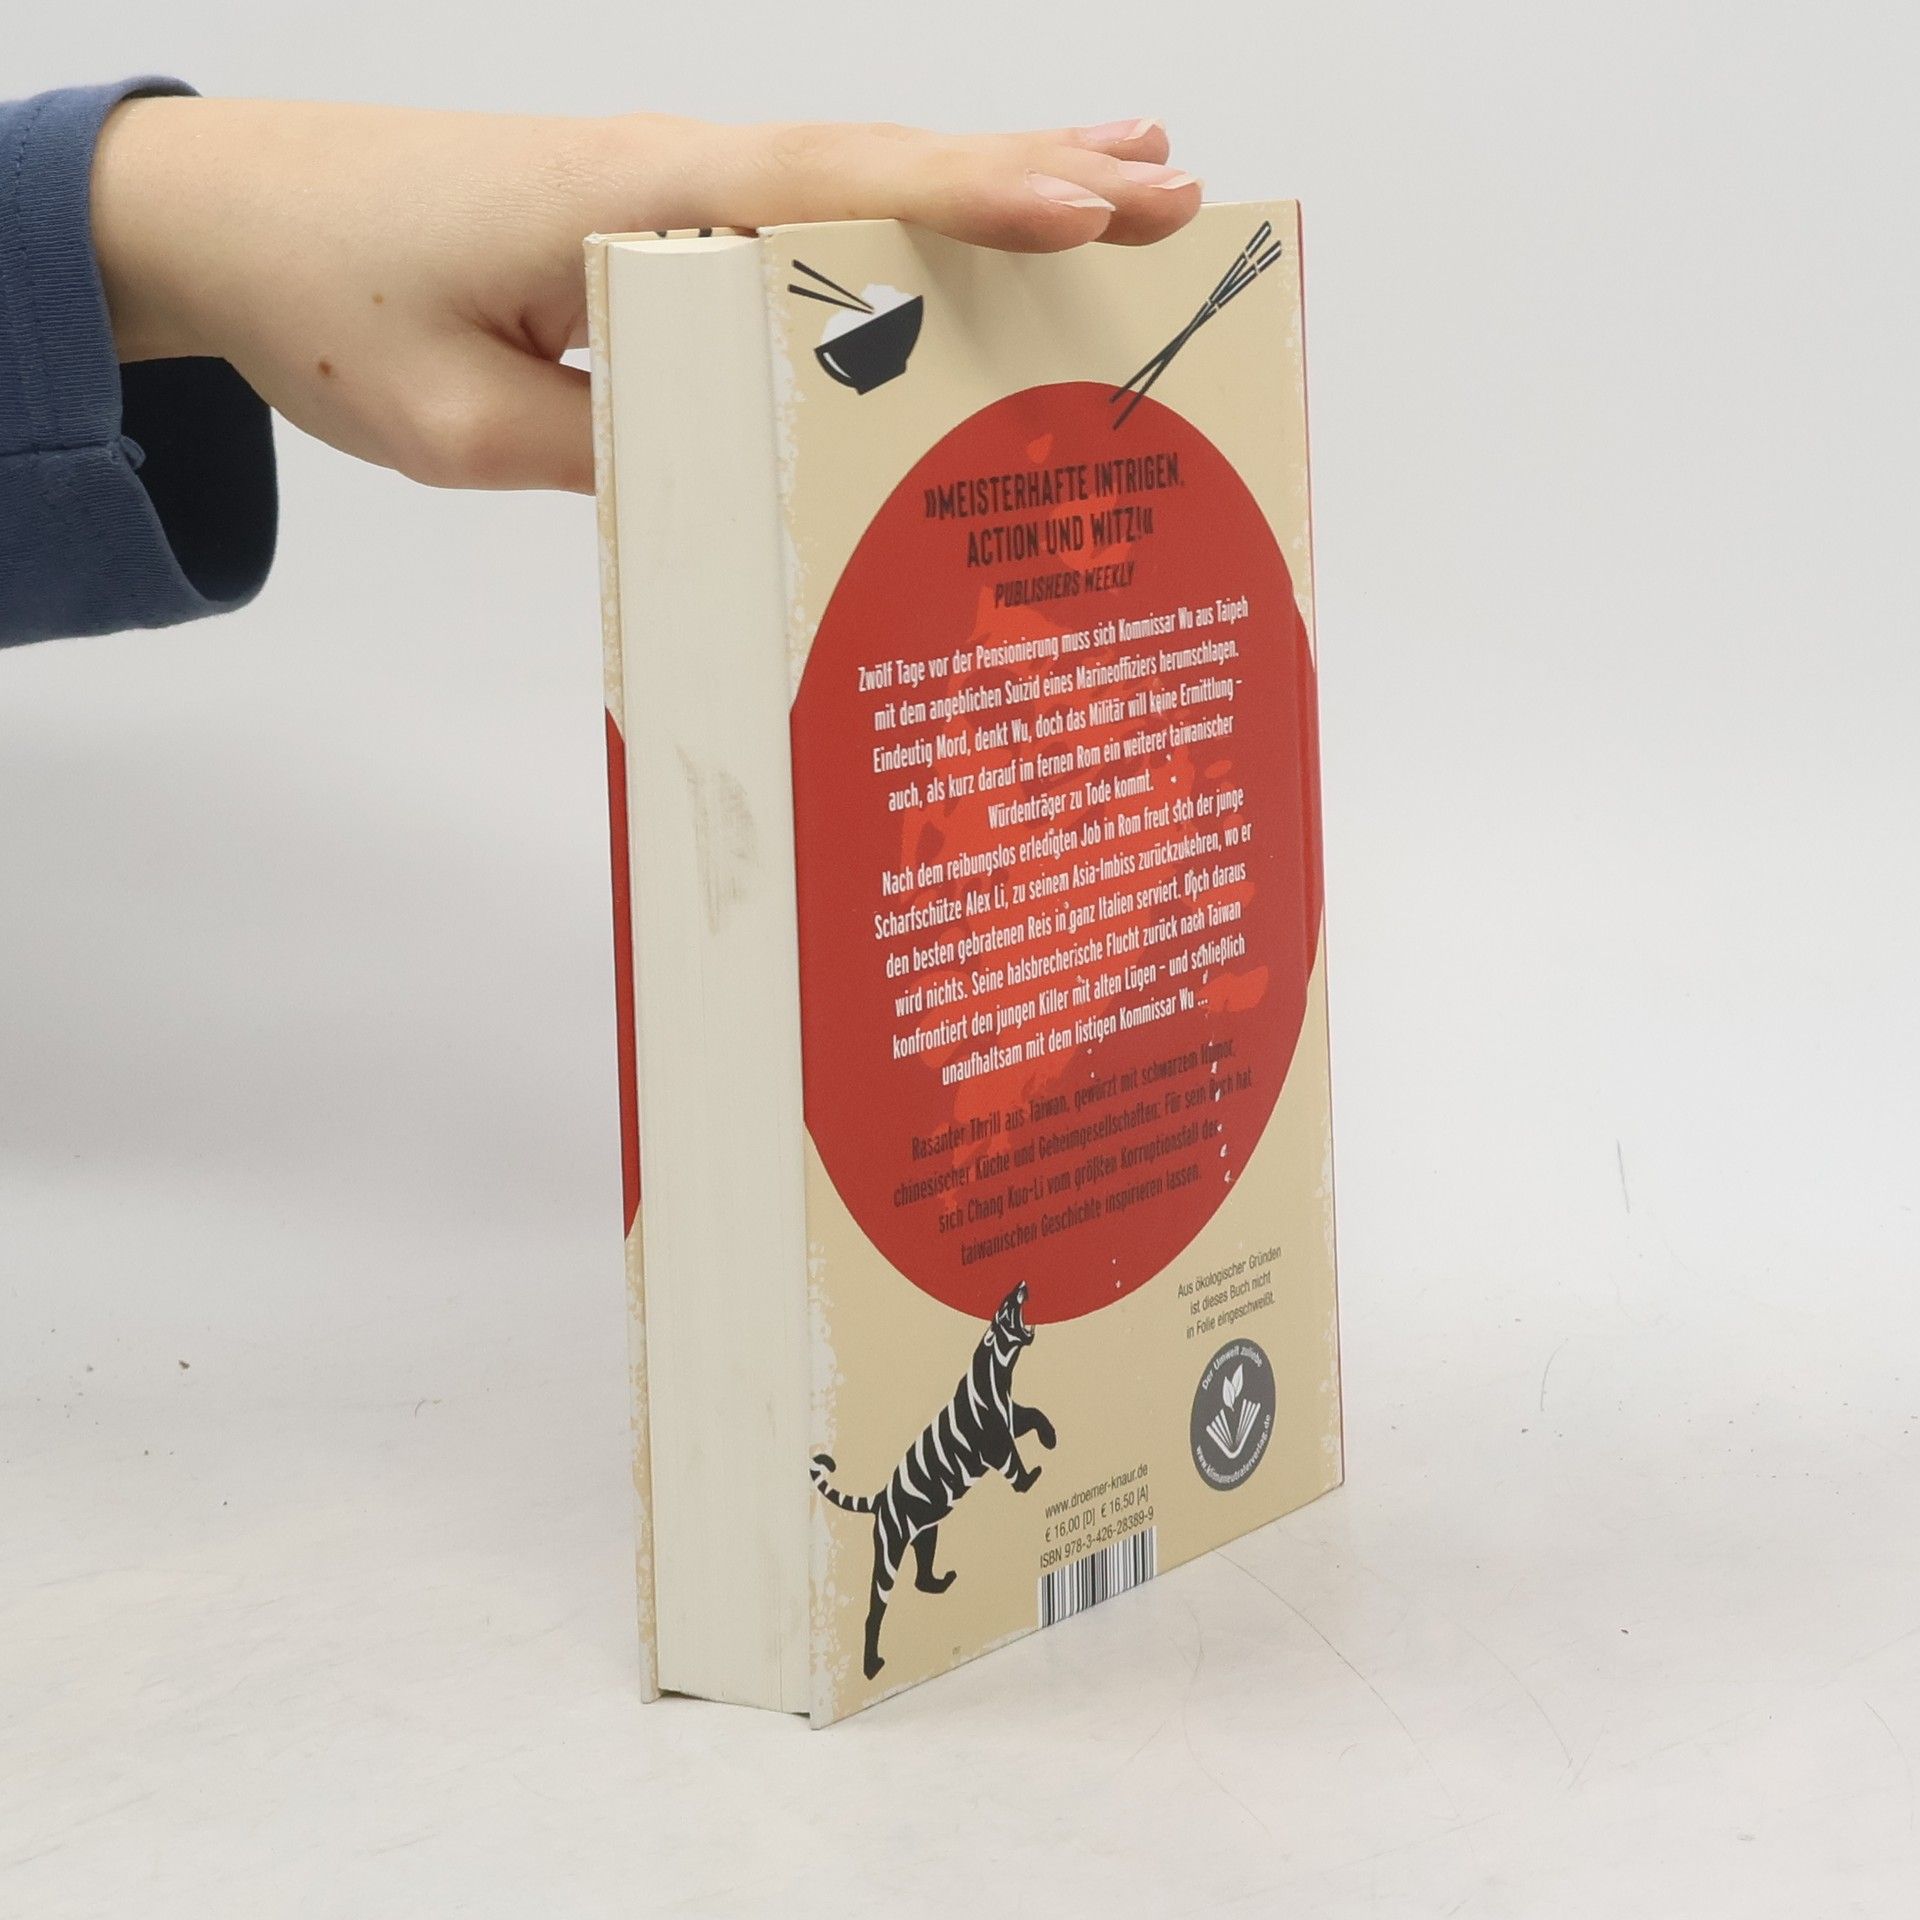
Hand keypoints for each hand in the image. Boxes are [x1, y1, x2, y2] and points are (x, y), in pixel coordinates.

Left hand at [90, 102, 1201, 494]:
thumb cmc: (328, 300)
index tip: (1088, 205)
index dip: (963, 197)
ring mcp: (672, 185)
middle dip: (1034, 175)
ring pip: (859, 173)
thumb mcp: (456, 424)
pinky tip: (952, 225)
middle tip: (1178, 192)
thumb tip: (739, 478)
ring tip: (1127, 178)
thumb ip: (603, 448)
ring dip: (994, 175)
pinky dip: (903, 207)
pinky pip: (806, 208)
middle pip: (881, 162)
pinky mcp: (658, 215)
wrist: (226, 215)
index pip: (826, 188)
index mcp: (629, 203)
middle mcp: (671, 171)